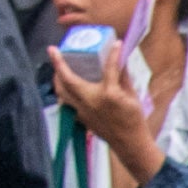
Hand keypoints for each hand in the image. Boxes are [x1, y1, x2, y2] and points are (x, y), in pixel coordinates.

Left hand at [48, 51, 161, 182]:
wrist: (129, 142)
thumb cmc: (133, 120)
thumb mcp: (132, 97)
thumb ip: (124, 78)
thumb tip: (121, 61)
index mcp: (110, 94)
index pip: (110, 68)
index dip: (114, 54)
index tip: (116, 44)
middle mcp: (92, 101)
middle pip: (67, 79)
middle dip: (58, 64)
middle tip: (54, 51)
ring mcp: (83, 110)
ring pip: (61, 91)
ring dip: (57, 78)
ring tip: (56, 68)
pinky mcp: (80, 117)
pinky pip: (65, 101)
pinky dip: (62, 92)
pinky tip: (64, 87)